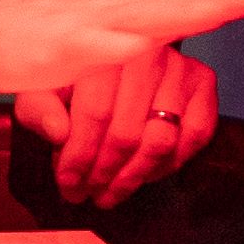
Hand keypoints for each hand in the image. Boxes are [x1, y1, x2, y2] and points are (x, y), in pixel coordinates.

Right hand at [0, 0, 243, 108]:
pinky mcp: (88, 33)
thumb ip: (70, 103)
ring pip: (176, 6)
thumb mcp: (52, 81)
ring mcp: (107, 17)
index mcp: (123, 13)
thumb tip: (71, 132)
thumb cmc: (7, 40)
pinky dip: (178, 16)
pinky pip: (142, 25)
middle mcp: (122, 7)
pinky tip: (205, 13)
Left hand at [13, 41, 224, 206]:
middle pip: (127, 133)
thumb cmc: (73, 76)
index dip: (79, 156)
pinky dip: (170, 163)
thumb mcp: (42, 89)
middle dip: (104, 174)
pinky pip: (195, 135)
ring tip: (112, 193)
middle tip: (89, 194)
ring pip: (160, 140)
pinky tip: (145, 173)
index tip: (67, 184)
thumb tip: (58, 132)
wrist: (110, 54)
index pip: (95, 114)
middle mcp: (146, 52)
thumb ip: (40, 108)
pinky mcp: (202, 81)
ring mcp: (178, 66)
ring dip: (134, 176)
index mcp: (102, 49)